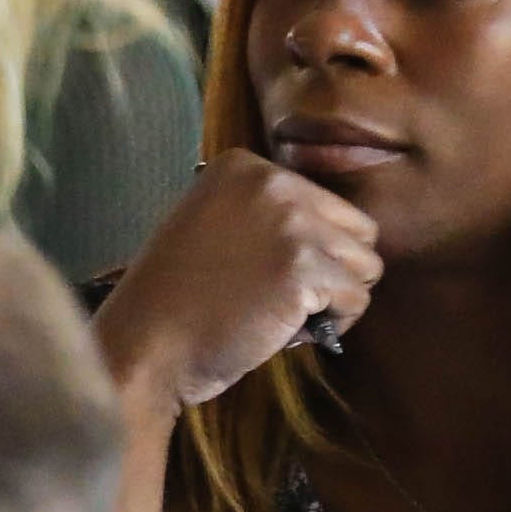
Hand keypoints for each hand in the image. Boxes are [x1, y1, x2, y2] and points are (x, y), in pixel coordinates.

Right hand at [92, 150, 383, 415]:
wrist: (145, 345)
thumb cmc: (173, 299)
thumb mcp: (210, 226)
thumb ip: (262, 213)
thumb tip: (332, 232)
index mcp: (244, 166)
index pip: (327, 204)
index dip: (305, 248)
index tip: (258, 272)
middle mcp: (272, 183)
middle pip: (358, 230)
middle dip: (331, 269)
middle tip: (280, 298)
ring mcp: (291, 225)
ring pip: (365, 266)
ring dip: (334, 299)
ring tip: (283, 315)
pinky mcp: (305, 271)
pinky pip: (356, 301)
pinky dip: (333, 326)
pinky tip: (285, 332)